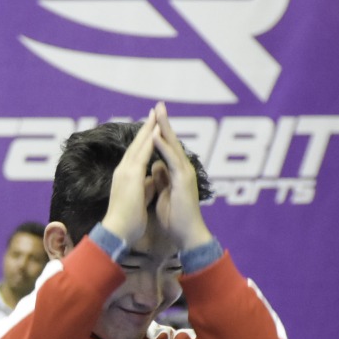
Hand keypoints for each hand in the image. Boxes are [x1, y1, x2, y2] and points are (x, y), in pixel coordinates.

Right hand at [98, 109, 162, 247]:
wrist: (117, 232)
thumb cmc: (127, 222)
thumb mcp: (139, 200)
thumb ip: (146, 187)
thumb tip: (153, 180)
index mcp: (125, 178)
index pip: (136, 155)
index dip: (144, 141)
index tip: (152, 128)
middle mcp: (123, 170)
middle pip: (136, 144)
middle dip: (146, 128)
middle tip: (155, 111)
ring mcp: (126, 171)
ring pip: (139, 144)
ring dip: (149, 128)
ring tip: (157, 113)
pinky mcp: (131, 175)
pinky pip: (142, 153)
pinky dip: (150, 140)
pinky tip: (157, 128)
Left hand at [147, 102, 213, 251]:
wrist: (186, 235)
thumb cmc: (175, 218)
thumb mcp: (164, 194)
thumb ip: (161, 179)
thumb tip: (155, 168)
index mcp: (176, 172)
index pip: (166, 147)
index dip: (159, 132)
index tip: (151, 118)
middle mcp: (182, 169)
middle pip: (172, 141)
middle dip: (164, 122)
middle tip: (159, 104)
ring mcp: (184, 173)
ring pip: (173, 145)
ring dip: (165, 127)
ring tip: (158, 110)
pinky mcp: (183, 180)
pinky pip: (171, 159)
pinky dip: (163, 146)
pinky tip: (154, 134)